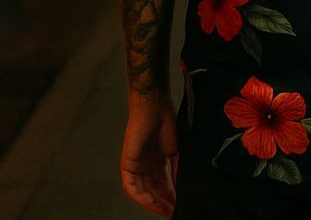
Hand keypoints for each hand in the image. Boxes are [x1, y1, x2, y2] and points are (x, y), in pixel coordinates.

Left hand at [121, 92, 178, 217]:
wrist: (154, 104)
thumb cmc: (165, 118)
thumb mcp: (175, 148)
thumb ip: (176, 166)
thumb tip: (181, 183)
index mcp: (156, 161)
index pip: (162, 184)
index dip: (169, 196)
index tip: (178, 205)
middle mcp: (145, 165)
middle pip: (152, 190)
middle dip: (162, 203)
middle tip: (173, 211)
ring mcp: (135, 164)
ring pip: (142, 191)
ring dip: (152, 202)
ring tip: (164, 210)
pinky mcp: (127, 162)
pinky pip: (131, 186)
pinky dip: (140, 196)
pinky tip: (150, 202)